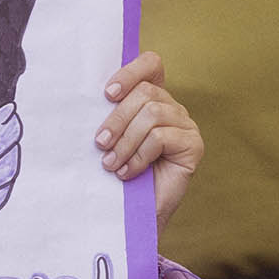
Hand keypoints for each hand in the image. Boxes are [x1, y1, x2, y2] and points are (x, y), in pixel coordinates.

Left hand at [94, 52, 202, 231]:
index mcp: (153, 97)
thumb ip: (108, 113)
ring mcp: (186, 125)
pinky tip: (126, 173)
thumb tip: (84, 96)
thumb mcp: (110, 136)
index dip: (130, 72)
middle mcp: (172, 107)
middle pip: (146, 92)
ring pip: (152, 114)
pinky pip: (160, 137)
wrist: (133, 214)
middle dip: (117, 118)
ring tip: (110, 163)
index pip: (151, 64)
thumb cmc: (117, 172)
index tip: (108, 93)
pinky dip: (138, 156)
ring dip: (125, 141)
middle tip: (100, 143)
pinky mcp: (194, 145)